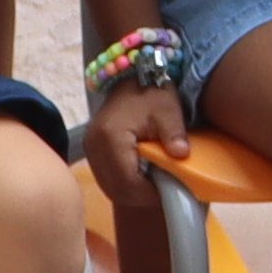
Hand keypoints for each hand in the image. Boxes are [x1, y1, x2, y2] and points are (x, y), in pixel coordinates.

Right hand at [82, 80, 190, 222]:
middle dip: (142, 196)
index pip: (127, 181)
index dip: (149, 192)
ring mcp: (90, 150)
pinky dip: (125, 183)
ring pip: (110, 187)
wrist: (130, 76)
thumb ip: (174, 134)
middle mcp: (94, 147)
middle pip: (116, 189)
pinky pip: (107, 178)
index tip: (171, 190)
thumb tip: (181, 155)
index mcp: (111, 138)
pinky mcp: (92, 152)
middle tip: (164, 190)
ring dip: (133, 191)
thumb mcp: (168, 110)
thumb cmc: (150, 92)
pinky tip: (142, 176)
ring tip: (154, 183)